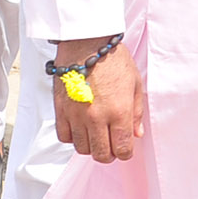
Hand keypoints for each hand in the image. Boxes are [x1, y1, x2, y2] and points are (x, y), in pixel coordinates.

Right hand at [53, 39, 144, 162]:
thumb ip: (136, 112)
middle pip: (101, 155)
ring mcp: (77, 116)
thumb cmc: (113, 60)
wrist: (86, 44)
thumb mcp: (135, 83)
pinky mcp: (61, 111)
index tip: (126, 147)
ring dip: (91, 145)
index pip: (122, 149)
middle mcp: (97, 117)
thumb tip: (136, 134)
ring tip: (97, 132)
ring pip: (82, 149)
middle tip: (112, 143)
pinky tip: (81, 126)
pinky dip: (73, 137)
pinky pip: (65, 137)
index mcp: (119, 111)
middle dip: (109, 153)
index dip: (126, 152)